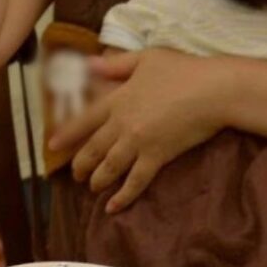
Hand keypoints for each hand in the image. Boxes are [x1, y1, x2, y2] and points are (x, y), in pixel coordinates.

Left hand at [49, 49, 225, 211]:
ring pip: (109, 166)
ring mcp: (138, 142)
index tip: (52, 145)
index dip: (66, 134)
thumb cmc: (183, 70)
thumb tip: (88, 63)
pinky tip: (113, 207)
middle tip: (75, 174)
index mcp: (117, 99)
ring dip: (97, 179)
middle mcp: (122, 124)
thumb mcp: (145, 58)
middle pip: (93, 148)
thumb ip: (115, 64)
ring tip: (91, 187)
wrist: (214, 90)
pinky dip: (123, 195)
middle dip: (80, 163)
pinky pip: (136, 181)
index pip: (83, 120)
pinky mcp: (158, 157)